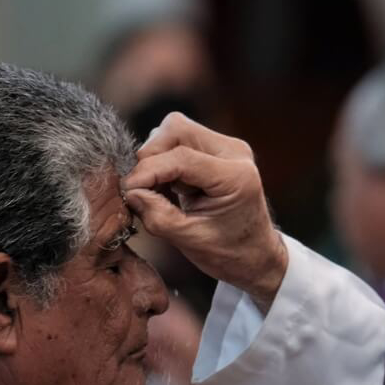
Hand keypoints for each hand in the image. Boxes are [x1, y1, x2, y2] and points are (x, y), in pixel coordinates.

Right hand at [122, 113, 287, 308]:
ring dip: (158, 158)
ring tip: (161, 191)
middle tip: (143, 189)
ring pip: (176, 130)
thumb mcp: (190, 241)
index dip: (147, 172)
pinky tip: (169, 188)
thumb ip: (158, 215)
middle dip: (151, 157)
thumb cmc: (230, 253)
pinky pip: (180, 140)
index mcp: (236, 176)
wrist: (256, 255)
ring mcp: (227, 147)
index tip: (128, 191)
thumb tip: (131, 192)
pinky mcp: (216, 149)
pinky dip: (165, 160)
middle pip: (177, 129)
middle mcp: (234, 152)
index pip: (181, 158)